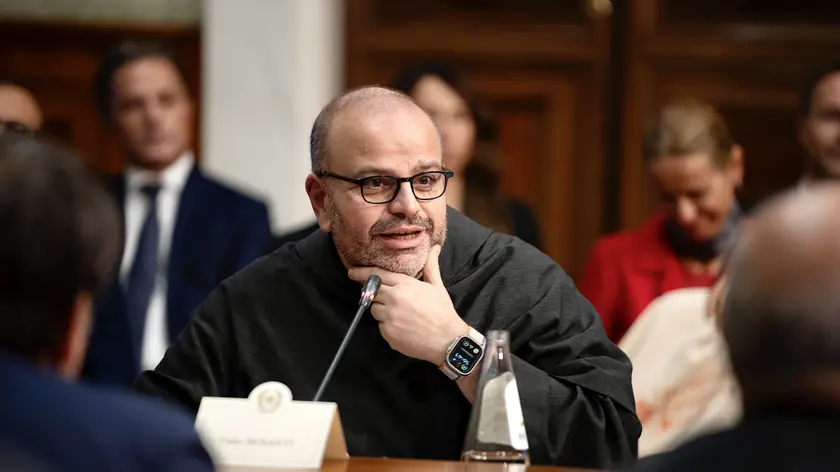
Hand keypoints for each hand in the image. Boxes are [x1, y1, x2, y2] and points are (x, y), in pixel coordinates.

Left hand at [347, 245, 467, 364]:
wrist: (447, 340)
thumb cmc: (442, 312)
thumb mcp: (437, 286)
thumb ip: (431, 266)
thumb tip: (434, 247)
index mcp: (404, 284)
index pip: (377, 275)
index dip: (362, 273)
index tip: (352, 272)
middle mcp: (394, 299)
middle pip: (372, 292)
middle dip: (375, 295)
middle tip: (386, 300)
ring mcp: (389, 317)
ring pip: (375, 310)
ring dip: (383, 312)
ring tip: (400, 316)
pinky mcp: (388, 333)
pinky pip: (381, 327)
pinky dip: (388, 327)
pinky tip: (403, 328)